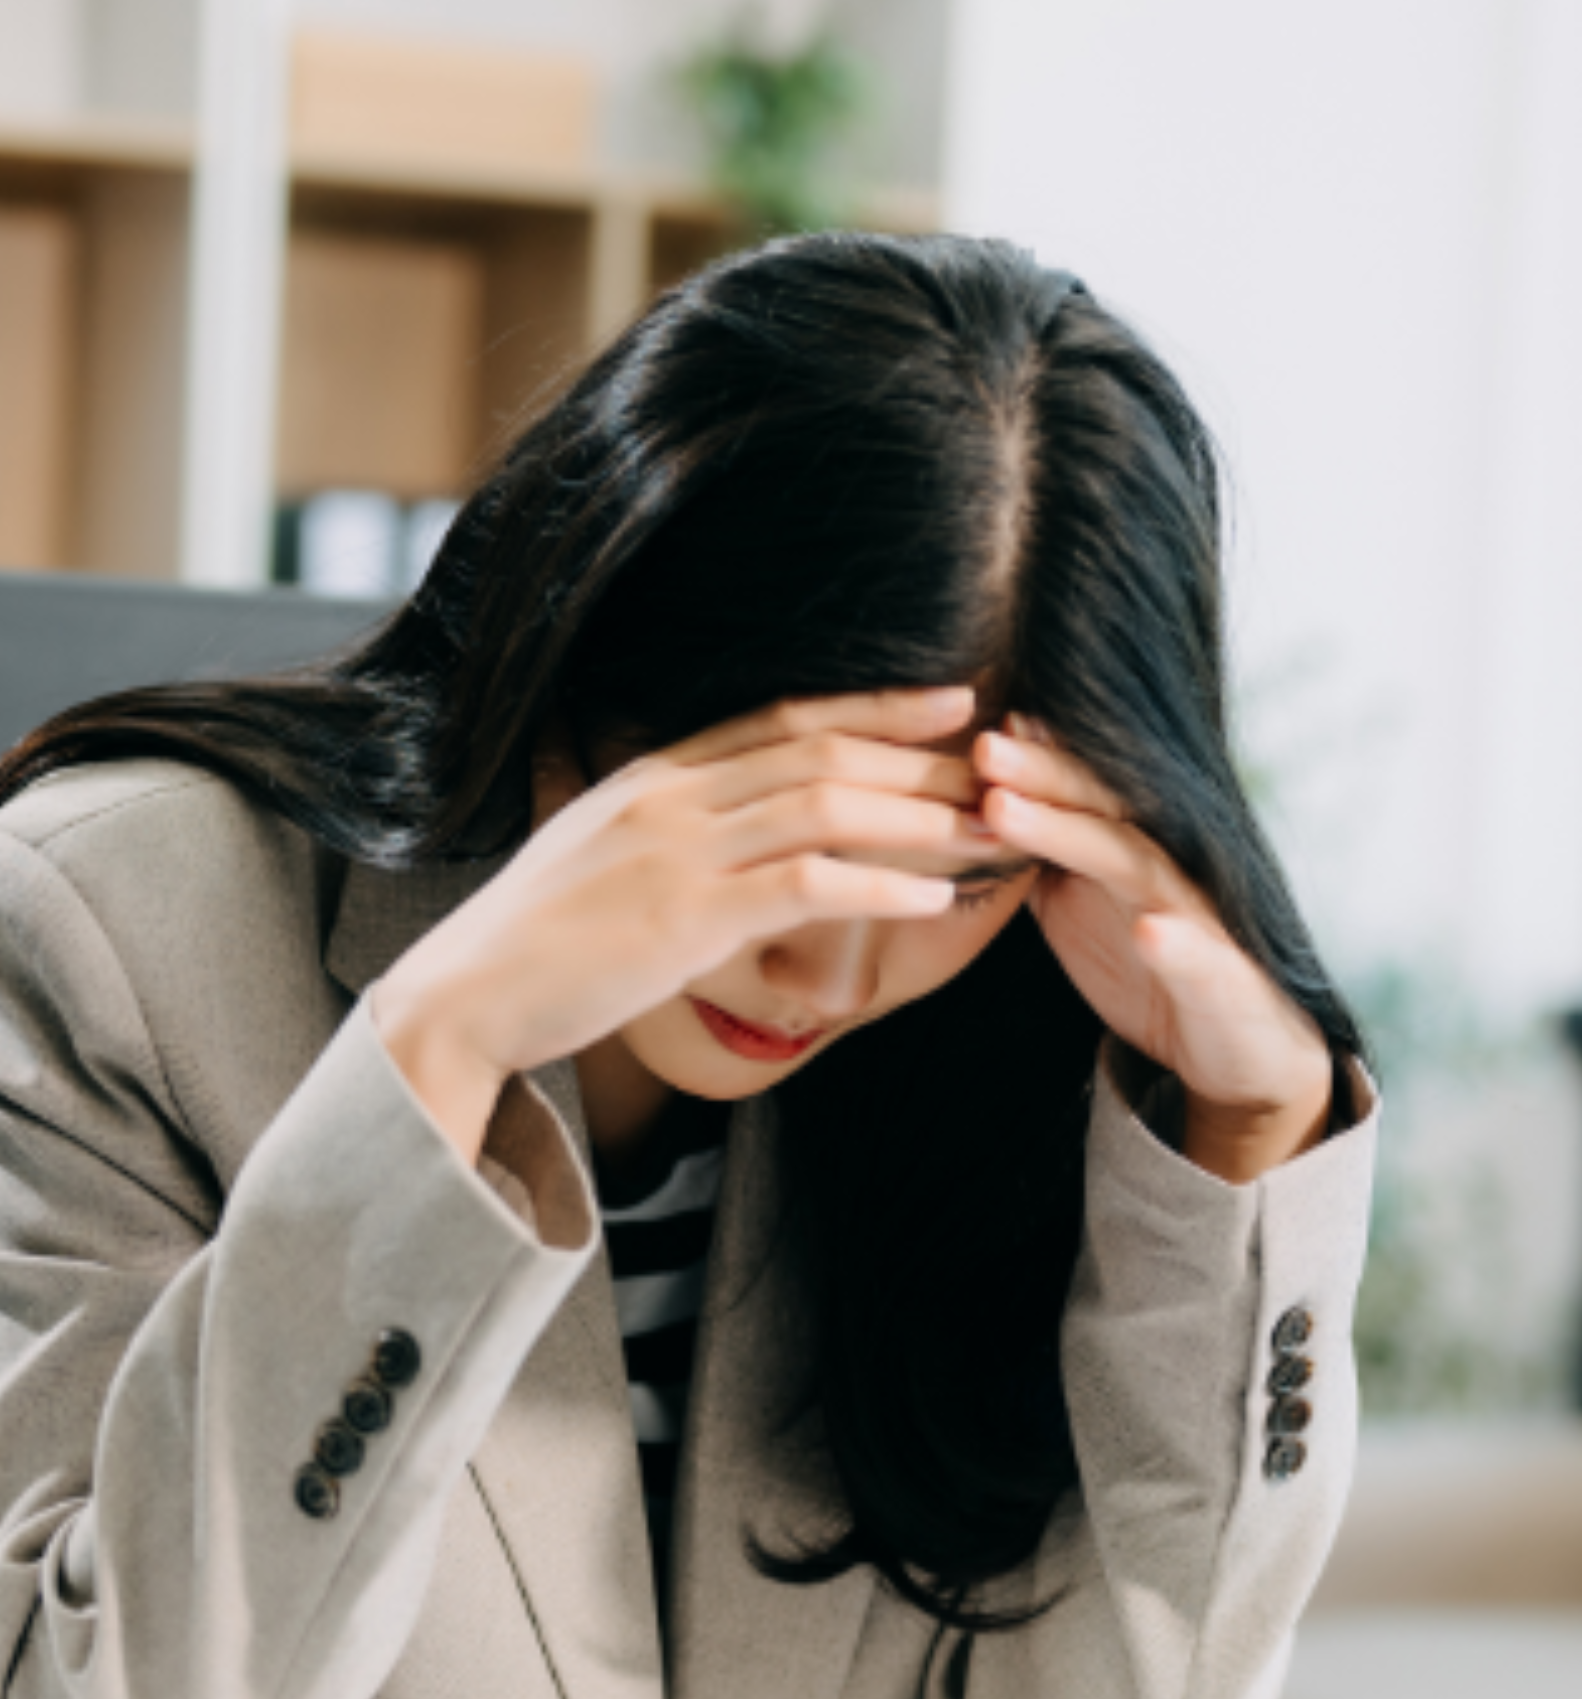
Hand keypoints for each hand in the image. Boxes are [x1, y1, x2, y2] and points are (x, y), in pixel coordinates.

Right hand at [373, 687, 998, 1162]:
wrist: (463, 999)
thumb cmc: (538, 946)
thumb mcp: (607, 862)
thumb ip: (673, 835)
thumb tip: (739, 842)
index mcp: (655, 776)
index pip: (782, 718)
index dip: (874, 706)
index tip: (948, 699)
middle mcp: (671, 797)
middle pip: (819, 750)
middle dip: (919, 754)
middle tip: (1001, 759)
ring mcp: (677, 852)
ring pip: (823, 805)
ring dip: (917, 814)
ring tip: (991, 826)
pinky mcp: (686, 919)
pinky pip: (801, 885)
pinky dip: (877, 885)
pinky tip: (933, 896)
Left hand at [971, 718, 1335, 1182]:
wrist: (1239, 1049)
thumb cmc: (1150, 972)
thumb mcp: (1079, 911)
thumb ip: (1039, 863)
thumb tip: (977, 812)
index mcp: (1123, 851)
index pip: (1076, 794)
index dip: (1027, 764)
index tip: (972, 732)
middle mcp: (1160, 868)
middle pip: (1100, 809)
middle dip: (1042, 776)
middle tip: (983, 748)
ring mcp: (1195, 918)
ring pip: (1134, 864)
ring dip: (1073, 837)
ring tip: (1009, 811)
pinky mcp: (1220, 978)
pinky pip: (1198, 958)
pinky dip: (1176, 944)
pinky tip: (1151, 932)